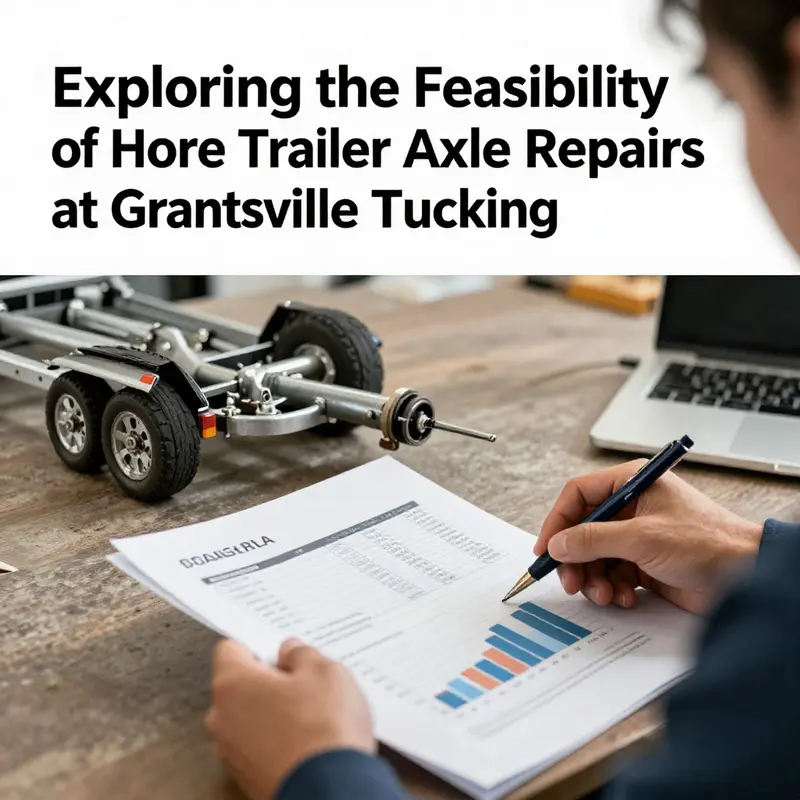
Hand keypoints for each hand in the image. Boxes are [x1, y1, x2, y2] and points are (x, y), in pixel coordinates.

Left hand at [205, 638, 374, 799]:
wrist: (330, 791)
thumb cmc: (324, 727)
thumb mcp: (325, 672)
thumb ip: (302, 654)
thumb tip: (290, 652)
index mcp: (233, 684)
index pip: (229, 649)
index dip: (258, 646)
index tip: (282, 652)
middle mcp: (222, 718)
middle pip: (239, 686)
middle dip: (268, 681)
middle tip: (304, 683)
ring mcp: (231, 753)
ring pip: (249, 719)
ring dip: (272, 713)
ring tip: (311, 716)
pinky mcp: (246, 779)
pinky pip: (258, 747)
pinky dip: (277, 741)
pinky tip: (307, 742)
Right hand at [534, 461, 762, 614]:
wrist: (749, 575)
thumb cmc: (708, 542)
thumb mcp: (641, 538)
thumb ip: (593, 539)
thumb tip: (558, 544)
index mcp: (632, 483)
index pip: (579, 495)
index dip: (558, 521)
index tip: (546, 548)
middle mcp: (632, 507)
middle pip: (583, 530)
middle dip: (575, 559)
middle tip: (571, 582)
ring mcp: (638, 536)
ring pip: (595, 556)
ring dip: (594, 579)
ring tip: (604, 595)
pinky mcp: (645, 563)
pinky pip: (612, 574)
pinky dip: (612, 589)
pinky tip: (625, 598)